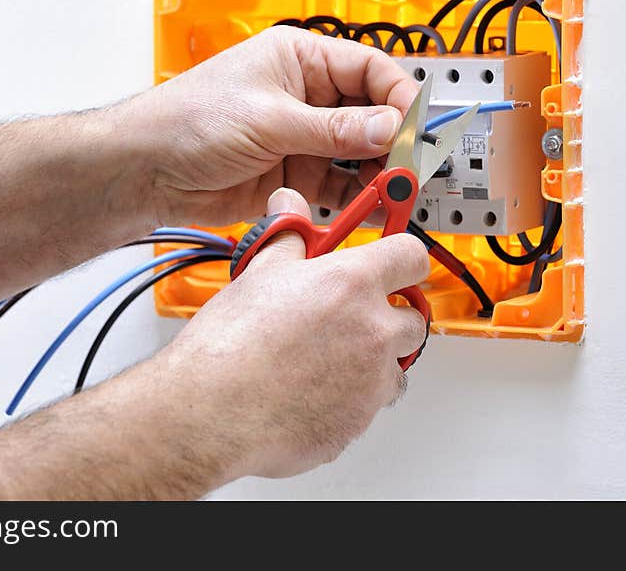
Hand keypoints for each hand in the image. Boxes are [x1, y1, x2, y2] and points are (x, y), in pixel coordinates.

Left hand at [136, 26, 418, 225]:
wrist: (149, 171)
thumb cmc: (190, 121)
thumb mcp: (270, 118)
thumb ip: (333, 129)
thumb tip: (388, 128)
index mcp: (302, 61)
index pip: (371, 70)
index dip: (398, 99)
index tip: (413, 130)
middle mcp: (307, 98)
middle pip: (371, 116)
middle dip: (392, 143)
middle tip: (408, 170)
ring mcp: (302, 139)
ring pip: (359, 156)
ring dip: (378, 175)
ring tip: (392, 194)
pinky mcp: (294, 176)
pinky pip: (338, 187)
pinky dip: (355, 199)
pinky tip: (369, 209)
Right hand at [156, 187, 428, 478]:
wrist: (213, 412)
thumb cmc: (229, 346)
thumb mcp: (258, 272)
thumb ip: (288, 236)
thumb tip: (289, 204)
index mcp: (352, 283)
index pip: (411, 255)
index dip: (400, 257)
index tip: (391, 262)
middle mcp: (374, 329)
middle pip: (413, 317)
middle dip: (385, 317)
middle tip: (346, 320)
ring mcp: (372, 379)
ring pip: (395, 365)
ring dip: (371, 362)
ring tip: (322, 362)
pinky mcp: (361, 421)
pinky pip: (371, 404)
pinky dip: (351, 398)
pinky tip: (310, 391)